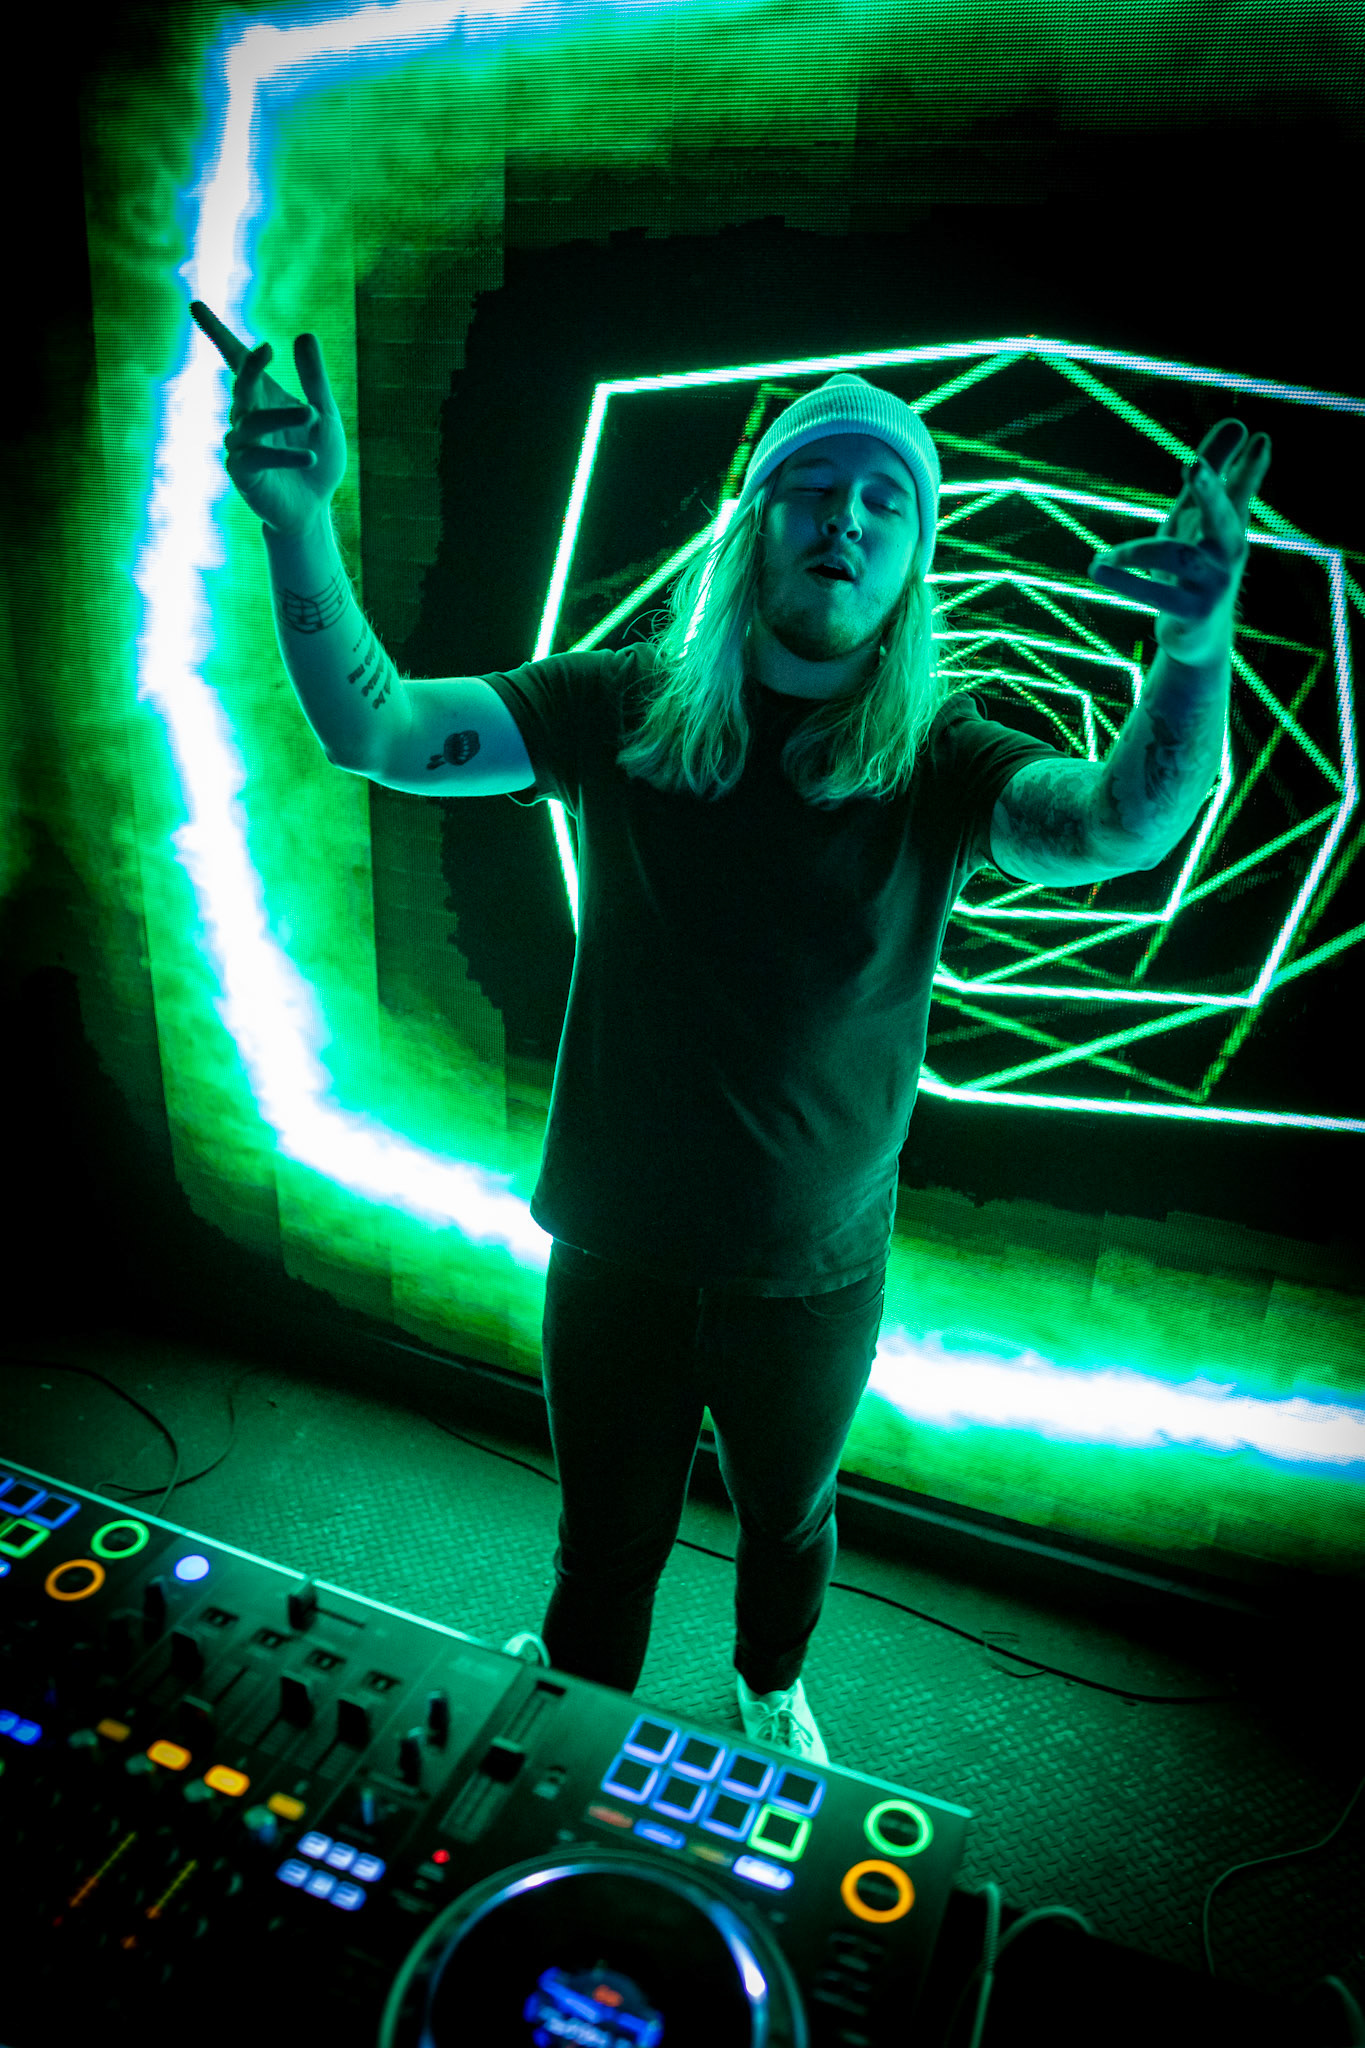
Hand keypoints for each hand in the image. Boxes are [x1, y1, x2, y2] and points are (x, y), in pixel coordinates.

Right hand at [190, 299, 346, 535]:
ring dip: (282, 417)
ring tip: (311, 416)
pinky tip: (310, 457)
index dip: (216, 333)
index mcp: (262, 398)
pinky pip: (258, 458)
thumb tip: (304, 334)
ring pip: (253, 422)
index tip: (195, 304)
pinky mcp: (244, 474)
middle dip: (250, 366)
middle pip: (241, 385)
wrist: (313, 508)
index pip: (235, 360)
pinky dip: (284, 455)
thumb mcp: (324, 417)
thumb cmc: (317, 460)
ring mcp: (242, 446)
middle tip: (267, 350)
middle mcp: (246, 418)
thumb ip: (315, 380)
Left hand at [1087, 419, 1271, 662]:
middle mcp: (1228, 552)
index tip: (1256, 436)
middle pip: (1223, 517)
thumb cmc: (1197, 566)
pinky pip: (1157, 593)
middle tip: (1192, 465)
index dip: (1249, 467)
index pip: (1239, 491)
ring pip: (1175, 554)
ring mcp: (1214, 584)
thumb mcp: (1198, 518)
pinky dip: (1125, 581)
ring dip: (1134, 552)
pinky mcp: (1193, 612)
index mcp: (1228, 527)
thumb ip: (1214, 475)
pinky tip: (1097, 568)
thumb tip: (1239, 422)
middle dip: (1209, 490)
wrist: (1200, 636)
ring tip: (1103, 558)